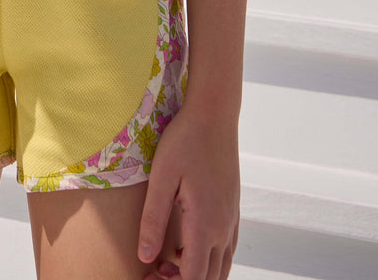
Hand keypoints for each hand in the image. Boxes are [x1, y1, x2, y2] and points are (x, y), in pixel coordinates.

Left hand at [136, 106, 240, 279]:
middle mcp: (224, 228)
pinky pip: (226, 249)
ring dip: (196, 273)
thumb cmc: (184, 141)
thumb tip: (145, 258)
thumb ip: (153, 220)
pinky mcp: (233, 209)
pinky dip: (208, 259)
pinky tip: (186, 246)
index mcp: (205, 224)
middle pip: (209, 278)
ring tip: (168, 262)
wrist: (214, 114)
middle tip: (155, 271)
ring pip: (221, 267)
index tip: (148, 278)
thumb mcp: (161, 177)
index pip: (193, 277)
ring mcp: (231, 219)